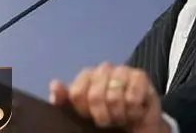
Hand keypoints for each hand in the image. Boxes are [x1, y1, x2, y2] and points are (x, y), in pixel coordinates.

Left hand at [49, 62, 170, 132]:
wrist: (138, 128)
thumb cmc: (109, 119)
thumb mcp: (81, 114)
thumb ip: (65, 101)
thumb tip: (55, 85)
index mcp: (86, 76)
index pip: (76, 93)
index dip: (84, 111)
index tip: (91, 118)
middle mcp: (103, 69)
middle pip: (94, 96)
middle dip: (103, 116)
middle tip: (110, 121)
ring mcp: (122, 70)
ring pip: (114, 98)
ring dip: (118, 116)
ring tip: (122, 117)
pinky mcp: (140, 76)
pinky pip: (131, 98)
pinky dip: (133, 112)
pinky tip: (134, 111)